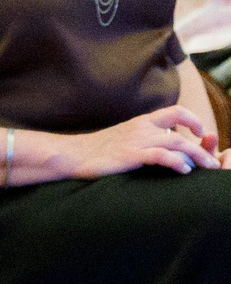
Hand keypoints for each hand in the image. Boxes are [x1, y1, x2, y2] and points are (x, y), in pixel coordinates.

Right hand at [53, 105, 219, 178]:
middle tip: (212, 161)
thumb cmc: (95, 150)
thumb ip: (141, 136)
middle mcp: (142, 128)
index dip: (193, 121)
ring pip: (178, 144)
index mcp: (141, 121)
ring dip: (197, 156)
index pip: (175, 112)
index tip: (201, 133)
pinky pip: (162, 156)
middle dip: (202, 148)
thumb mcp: (122, 137)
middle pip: (183, 132)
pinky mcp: (131, 155)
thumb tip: (160, 143)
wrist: (71, 154)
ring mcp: (136, 141)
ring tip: (206, 168)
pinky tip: (183, 171)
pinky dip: (177, 163)